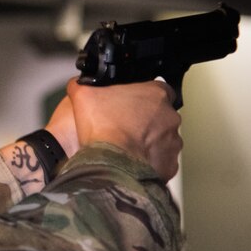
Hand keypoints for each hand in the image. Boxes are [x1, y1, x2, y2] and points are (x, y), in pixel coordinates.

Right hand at [49, 79, 181, 180]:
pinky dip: (150, 163)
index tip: (130, 104)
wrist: (111, 165)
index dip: (143, 96)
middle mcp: (169, 117)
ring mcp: (172, 142)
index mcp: (155, 95)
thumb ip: (84, 85)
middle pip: (161, 115)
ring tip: (126, 147)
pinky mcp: (170, 164)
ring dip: (149, 142)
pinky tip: (132, 162)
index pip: (159, 88)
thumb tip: (79, 84)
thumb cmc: (103, 130)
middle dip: (146, 121)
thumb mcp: (83, 95)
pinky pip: (162, 162)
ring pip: (163, 140)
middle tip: (125, 127)